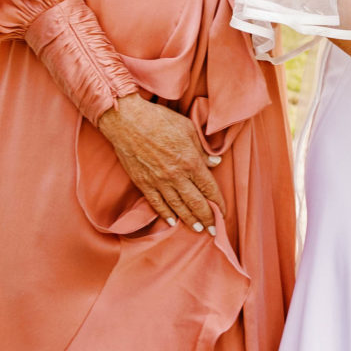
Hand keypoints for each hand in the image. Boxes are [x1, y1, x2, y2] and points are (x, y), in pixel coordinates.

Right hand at [95, 96, 225, 232]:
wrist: (127, 121)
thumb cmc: (159, 120)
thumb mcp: (188, 128)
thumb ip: (202, 150)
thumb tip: (216, 162)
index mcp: (191, 161)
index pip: (209, 188)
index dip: (218, 202)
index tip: (223, 212)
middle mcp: (176, 176)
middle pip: (196, 203)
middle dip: (207, 219)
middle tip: (214, 230)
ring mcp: (159, 181)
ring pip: (178, 207)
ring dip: (189, 220)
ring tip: (198, 229)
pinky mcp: (143, 183)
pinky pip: (157, 204)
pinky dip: (165, 214)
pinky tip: (172, 222)